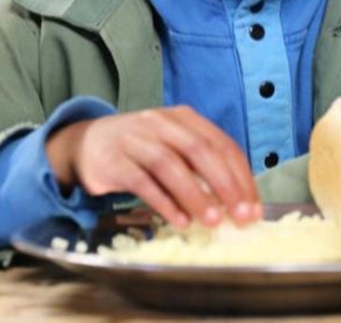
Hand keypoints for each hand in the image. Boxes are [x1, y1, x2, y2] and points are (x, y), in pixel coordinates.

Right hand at [45, 106, 261, 229]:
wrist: (87, 144)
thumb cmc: (140, 150)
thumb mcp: (173, 146)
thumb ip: (201, 166)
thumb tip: (237, 203)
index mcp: (183, 118)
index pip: (221, 143)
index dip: (241, 176)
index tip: (253, 208)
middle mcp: (160, 123)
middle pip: (199, 150)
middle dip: (225, 185)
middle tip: (240, 216)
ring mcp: (135, 139)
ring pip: (170, 165)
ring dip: (195, 195)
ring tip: (212, 222)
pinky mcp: (113, 161)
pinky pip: (142, 182)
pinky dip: (164, 203)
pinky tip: (179, 221)